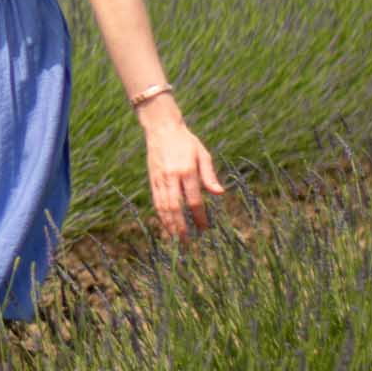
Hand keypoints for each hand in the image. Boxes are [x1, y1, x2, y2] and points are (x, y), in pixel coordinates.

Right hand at [145, 116, 224, 239]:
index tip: (205, 229)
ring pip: (163, 206)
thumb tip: (219, 193)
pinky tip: (166, 225)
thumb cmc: (186, 141)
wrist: (161, 127)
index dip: (200, 217)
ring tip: (176, 240)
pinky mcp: (152, 178)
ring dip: (170, 225)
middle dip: (182, 227)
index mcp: (187, 170)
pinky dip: (161, 215)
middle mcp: (172, 176)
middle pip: (176, 207)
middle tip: (188, 243)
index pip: (194, 200)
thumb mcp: (202, 154)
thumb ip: (209, 175)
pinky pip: (156, 200)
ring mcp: (160, 178)